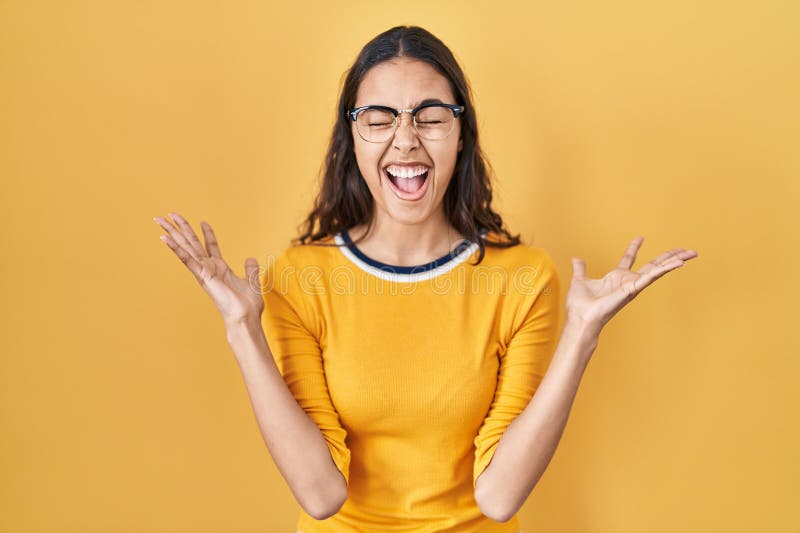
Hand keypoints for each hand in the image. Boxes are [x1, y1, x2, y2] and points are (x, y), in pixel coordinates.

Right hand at [154, 212, 263, 325]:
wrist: (245, 317)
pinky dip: (175, 248)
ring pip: (185, 247)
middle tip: (169, 215)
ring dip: (172, 233)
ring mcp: (203, 271)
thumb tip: (251, 259)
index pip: (211, 246)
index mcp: (219, 268)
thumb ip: (250, 268)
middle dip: (181, 228)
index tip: (203, 222)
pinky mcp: (201, 275)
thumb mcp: (252, 280)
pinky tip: (164, 238)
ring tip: (160, 220)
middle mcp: (208, 268)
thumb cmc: (247, 305)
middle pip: (192, 243)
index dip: (208, 234)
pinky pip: (187, 259)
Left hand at [566, 236, 698, 332]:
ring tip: (690, 253)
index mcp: (616, 278)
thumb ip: (580, 269)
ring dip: (675, 260)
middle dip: (668, 256)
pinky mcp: (634, 288)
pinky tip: (679, 263)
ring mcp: (633, 285)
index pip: (628, 259)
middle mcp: (628, 281)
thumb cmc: (580, 305)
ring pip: (658, 269)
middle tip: (684, 249)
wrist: (581, 317)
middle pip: (652, 265)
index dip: (634, 248)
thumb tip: (576, 259)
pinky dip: (666, 269)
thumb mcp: (579, 280)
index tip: (640, 237)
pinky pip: (652, 276)